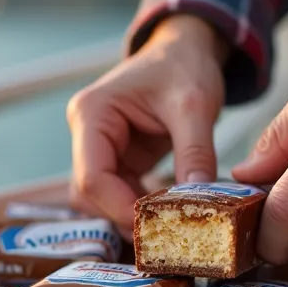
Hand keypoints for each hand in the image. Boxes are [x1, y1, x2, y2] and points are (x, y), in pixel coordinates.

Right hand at [67, 14, 227, 230]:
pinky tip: (170, 216)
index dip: (119, 208)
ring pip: (103, 200)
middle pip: (90, 195)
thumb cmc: (184, 65)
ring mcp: (100, 149)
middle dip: (123, 217)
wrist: (186, 50)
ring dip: (132, 216)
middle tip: (165, 236)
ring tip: (171, 230)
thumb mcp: (194, 104)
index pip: (91, 178)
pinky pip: (121, 195)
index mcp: (92, 114)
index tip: (156, 228)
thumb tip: (200, 201)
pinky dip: (142, 209)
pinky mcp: (119, 160)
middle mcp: (87, 134)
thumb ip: (195, 152)